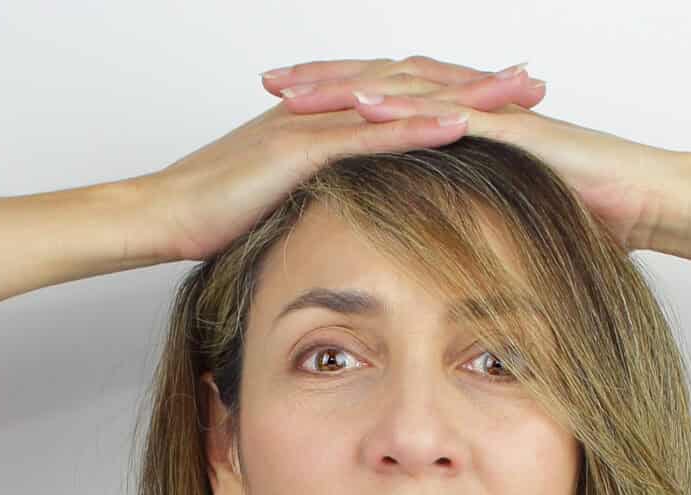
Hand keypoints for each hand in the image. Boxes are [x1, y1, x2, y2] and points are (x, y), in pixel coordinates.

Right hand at [132, 57, 544, 263]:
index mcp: (324, 123)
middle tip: (534, 81)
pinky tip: (459, 126)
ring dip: (462, 97)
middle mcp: (324, 112)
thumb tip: (354, 219)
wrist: (156, 214)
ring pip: (400, 102)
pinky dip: (415, 128)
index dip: (455, 99)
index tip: (506, 102)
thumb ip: (318, 200)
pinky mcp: (296, 148)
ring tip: (517, 95)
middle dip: (477, 85)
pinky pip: (366, 135)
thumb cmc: (209, 217)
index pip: (402, 101)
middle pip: (414, 88)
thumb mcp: (280, 207)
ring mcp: (311, 124)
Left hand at [260, 56, 690, 253]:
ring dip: (346, 85)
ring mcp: (491, 113)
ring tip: (295, 88)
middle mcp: (473, 108)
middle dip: (325, 81)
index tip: (290, 109)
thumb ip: (481, 226)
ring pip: (404, 88)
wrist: (651, 198)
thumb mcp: (518, 222)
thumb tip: (454, 258)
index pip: (390, 104)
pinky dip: (401, 107)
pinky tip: (359, 108)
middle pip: (384, 84)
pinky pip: (446, 112)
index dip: (339, 103)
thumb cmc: (597, 214)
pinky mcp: (512, 126)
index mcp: (468, 126)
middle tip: (271, 82)